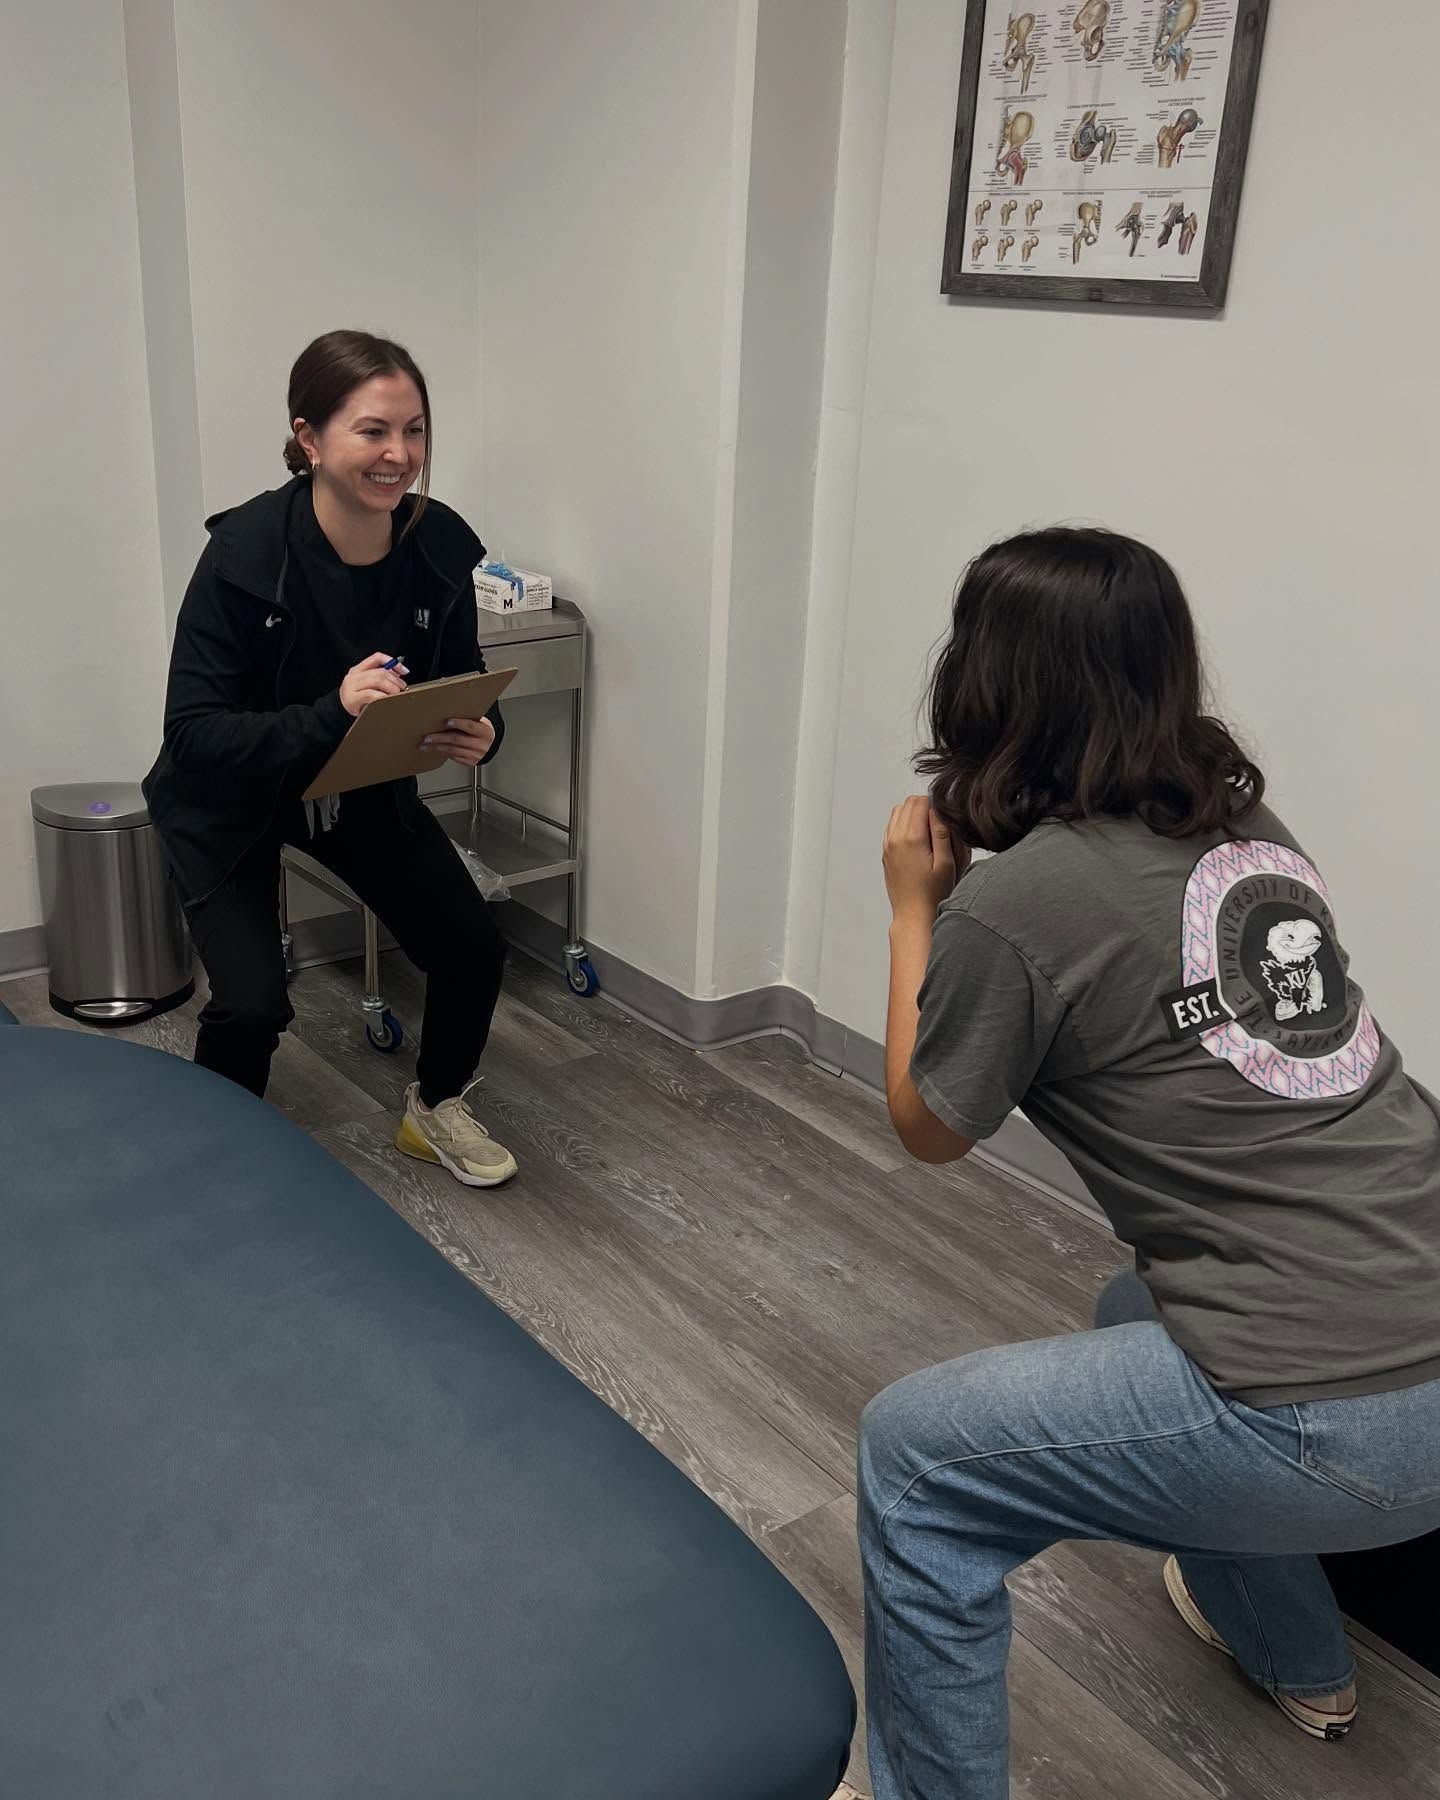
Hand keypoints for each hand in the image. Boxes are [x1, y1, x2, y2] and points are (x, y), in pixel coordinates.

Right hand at [340, 652, 407, 717]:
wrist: (340, 710)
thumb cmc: (357, 697)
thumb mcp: (367, 684)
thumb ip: (380, 677)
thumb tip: (399, 673)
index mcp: (358, 669)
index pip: (377, 657)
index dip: (392, 662)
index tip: (404, 670)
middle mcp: (354, 676)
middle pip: (380, 672)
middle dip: (395, 680)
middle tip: (402, 688)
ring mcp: (352, 686)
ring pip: (377, 680)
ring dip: (391, 688)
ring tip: (396, 694)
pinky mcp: (352, 698)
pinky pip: (371, 694)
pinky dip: (383, 697)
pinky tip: (386, 700)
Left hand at [422, 715, 495, 767]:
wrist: (491, 745)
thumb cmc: (482, 731)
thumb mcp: (480, 722)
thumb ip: (468, 718)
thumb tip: (448, 711)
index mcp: (484, 732)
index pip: (471, 727)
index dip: (459, 724)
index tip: (447, 721)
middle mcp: (481, 744)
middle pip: (457, 740)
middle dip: (440, 738)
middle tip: (428, 737)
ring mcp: (475, 755)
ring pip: (453, 750)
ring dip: (437, 747)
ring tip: (426, 745)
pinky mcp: (470, 762)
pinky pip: (454, 757)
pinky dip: (443, 752)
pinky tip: (435, 749)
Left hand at [883, 796, 967, 921]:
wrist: (913, 915)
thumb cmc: (932, 895)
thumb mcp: (946, 863)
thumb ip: (942, 832)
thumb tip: (938, 809)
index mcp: (911, 839)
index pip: (921, 802)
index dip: (937, 806)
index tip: (946, 820)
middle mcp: (895, 839)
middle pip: (908, 803)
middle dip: (925, 807)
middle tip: (940, 827)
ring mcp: (888, 846)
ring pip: (898, 812)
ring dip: (914, 815)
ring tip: (930, 834)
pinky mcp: (886, 853)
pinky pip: (892, 826)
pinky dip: (905, 825)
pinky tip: (919, 841)